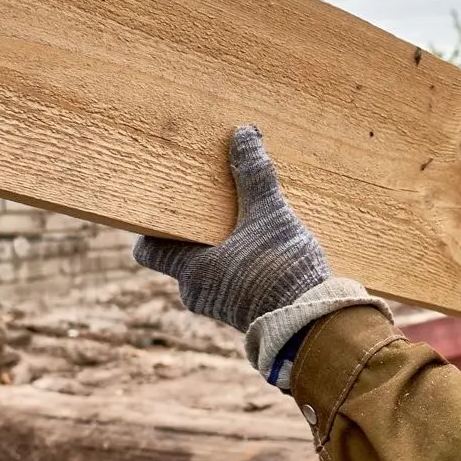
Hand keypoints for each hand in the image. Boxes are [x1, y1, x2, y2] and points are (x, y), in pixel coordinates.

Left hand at [133, 125, 330, 332]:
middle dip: (195, 229)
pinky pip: (231, 279)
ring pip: (209, 267)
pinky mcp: (246, 311)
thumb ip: (254, 174)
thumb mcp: (269, 216)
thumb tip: (243, 134)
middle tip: (211, 201)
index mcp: (189, 269)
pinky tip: (263, 245)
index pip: (147, 250)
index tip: (163, 205)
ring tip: (243, 219)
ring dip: (222, 245)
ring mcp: (221, 305)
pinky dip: (240, 261)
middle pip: (180, 253)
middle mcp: (197, 291)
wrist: (313, 326)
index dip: (150, 227)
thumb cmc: (281, 272)